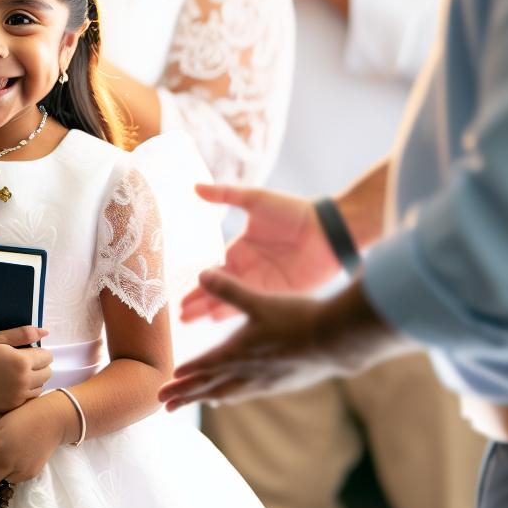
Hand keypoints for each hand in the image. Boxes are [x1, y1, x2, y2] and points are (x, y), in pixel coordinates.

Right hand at [0, 326, 51, 412]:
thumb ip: (23, 334)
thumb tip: (45, 332)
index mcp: (23, 361)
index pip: (47, 357)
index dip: (39, 352)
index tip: (27, 351)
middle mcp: (24, 381)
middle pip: (47, 373)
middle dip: (39, 366)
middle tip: (23, 362)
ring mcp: (18, 396)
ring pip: (40, 388)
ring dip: (35, 380)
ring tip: (18, 374)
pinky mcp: (11, 406)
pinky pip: (29, 399)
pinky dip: (26, 392)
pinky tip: (13, 385)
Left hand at [0, 390, 76, 484]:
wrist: (51, 420)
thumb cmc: (24, 415)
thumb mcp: (0, 420)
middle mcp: (4, 459)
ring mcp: (18, 468)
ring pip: (0, 479)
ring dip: (2, 471)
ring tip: (11, 456)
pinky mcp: (29, 474)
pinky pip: (14, 480)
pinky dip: (14, 473)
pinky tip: (21, 459)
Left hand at [159, 275, 409, 411]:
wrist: (338, 341)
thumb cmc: (298, 319)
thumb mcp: (259, 301)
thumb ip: (229, 289)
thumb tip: (202, 273)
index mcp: (237, 353)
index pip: (203, 367)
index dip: (184, 376)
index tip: (164, 385)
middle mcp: (248, 372)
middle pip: (210, 387)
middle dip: (185, 395)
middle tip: (163, 405)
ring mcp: (265, 381)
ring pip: (229, 393)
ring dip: (207, 398)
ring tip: (194, 403)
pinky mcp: (282, 383)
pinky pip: (249, 393)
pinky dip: (233, 396)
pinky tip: (232, 397)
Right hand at [181, 183, 339, 321]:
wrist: (329, 228)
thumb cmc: (294, 211)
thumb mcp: (255, 200)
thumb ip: (225, 195)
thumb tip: (195, 187)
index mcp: (241, 250)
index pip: (213, 270)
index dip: (197, 282)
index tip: (179, 293)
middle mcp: (249, 270)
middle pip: (219, 289)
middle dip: (198, 301)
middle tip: (179, 315)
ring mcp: (263, 284)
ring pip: (232, 299)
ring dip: (210, 309)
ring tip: (190, 320)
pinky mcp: (279, 293)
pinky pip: (252, 303)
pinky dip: (234, 310)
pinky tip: (216, 317)